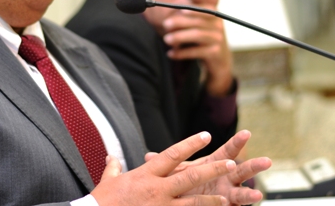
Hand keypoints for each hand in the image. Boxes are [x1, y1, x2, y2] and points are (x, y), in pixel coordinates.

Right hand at [91, 132, 236, 205]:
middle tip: (231, 163)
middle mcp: (156, 189)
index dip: (190, 144)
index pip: (172, 154)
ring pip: (191, 203)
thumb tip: (111, 158)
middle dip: (211, 170)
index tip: (206, 135)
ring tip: (227, 199)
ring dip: (210, 201)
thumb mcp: (109, 182)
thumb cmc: (103, 202)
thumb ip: (114, 168)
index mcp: (146, 174)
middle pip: (189, 177)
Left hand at [144, 130, 271, 205]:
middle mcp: (224, 180)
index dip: (236, 143)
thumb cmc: (179, 187)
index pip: (226, 152)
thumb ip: (165, 165)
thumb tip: (147, 157)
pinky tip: (251, 205)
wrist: (177, 204)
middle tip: (267, 161)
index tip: (247, 133)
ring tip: (259, 195)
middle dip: (253, 167)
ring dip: (250, 194)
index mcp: (212, 167)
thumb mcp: (172, 174)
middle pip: (240, 171)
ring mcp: (226, 196)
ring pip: (241, 194)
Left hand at [162, 7, 233, 95]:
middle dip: (180, 22)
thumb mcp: (201, 27)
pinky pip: (196, 51)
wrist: (219, 62)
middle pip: (198, 22)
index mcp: (214, 16)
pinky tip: (171, 54)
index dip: (194, 10)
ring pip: (197, 35)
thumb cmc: (204, 41)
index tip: (181, 10)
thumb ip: (189, 19)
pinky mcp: (215, 53)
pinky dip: (181, 53)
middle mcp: (218, 26)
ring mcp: (218, 40)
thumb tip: (171, 17)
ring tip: (166, 39)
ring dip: (179, 36)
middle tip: (165, 25)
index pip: (205, 9)